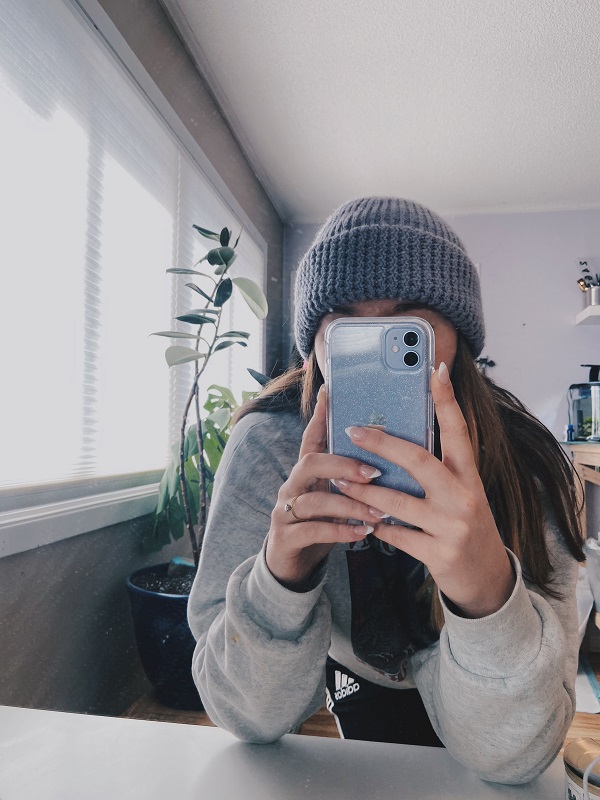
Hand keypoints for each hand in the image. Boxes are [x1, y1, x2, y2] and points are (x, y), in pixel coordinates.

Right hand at [265, 387, 384, 587]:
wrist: (292, 564)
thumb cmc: (321, 523)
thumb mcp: (333, 495)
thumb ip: (350, 476)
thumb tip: (387, 454)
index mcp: (306, 472)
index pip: (311, 437)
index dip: (319, 415)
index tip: (330, 393)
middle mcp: (293, 486)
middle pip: (311, 463)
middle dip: (343, 464)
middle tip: (374, 472)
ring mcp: (286, 511)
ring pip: (314, 500)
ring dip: (349, 504)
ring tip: (379, 512)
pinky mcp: (286, 537)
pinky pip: (313, 530)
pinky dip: (341, 531)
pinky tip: (363, 532)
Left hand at [331, 363, 515, 617]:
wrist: (488, 578)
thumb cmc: (467, 525)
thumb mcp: (463, 493)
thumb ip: (440, 471)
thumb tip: (400, 442)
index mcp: (470, 476)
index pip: (458, 431)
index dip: (447, 400)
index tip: (435, 370)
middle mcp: (464, 497)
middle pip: (419, 461)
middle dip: (383, 444)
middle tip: (354, 431)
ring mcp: (452, 527)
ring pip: (397, 502)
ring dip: (363, 491)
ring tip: (340, 480)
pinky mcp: (438, 554)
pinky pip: (396, 536)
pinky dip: (377, 526)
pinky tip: (362, 520)